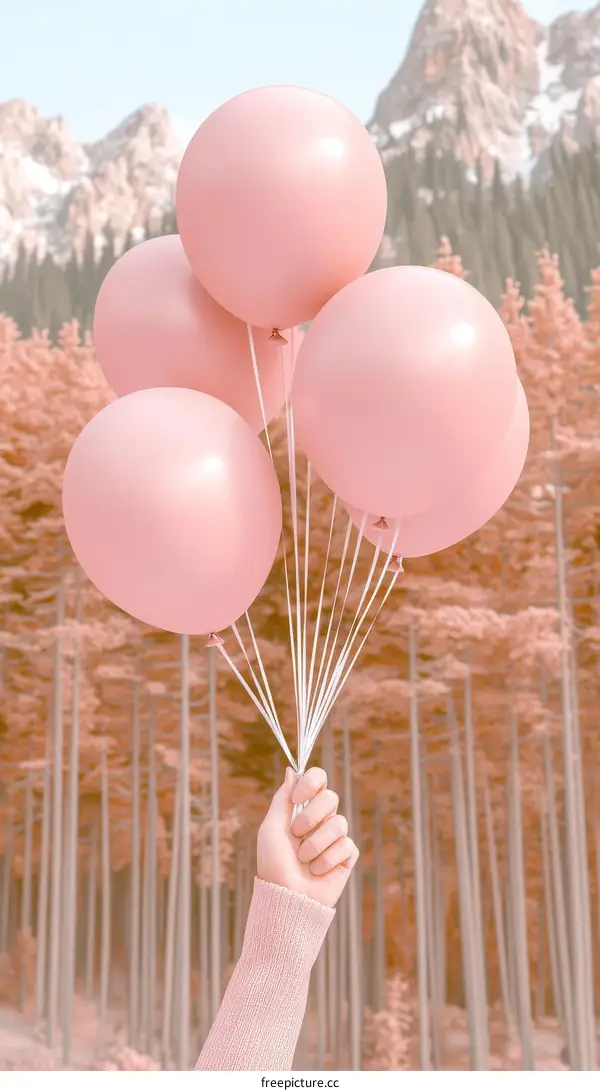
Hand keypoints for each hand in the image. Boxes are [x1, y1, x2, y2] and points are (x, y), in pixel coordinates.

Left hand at [257, 766, 358, 908]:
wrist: (286, 898)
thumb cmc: (274, 863)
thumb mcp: (271, 828)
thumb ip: (283, 799)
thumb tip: (291, 771)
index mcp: (302, 809)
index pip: (318, 779)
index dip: (311, 782)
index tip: (297, 798)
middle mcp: (321, 820)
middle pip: (331, 797)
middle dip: (311, 816)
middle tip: (297, 834)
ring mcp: (335, 838)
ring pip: (339, 824)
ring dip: (316, 844)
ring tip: (304, 860)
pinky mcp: (347, 856)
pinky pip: (347, 846)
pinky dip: (328, 859)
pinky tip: (318, 870)